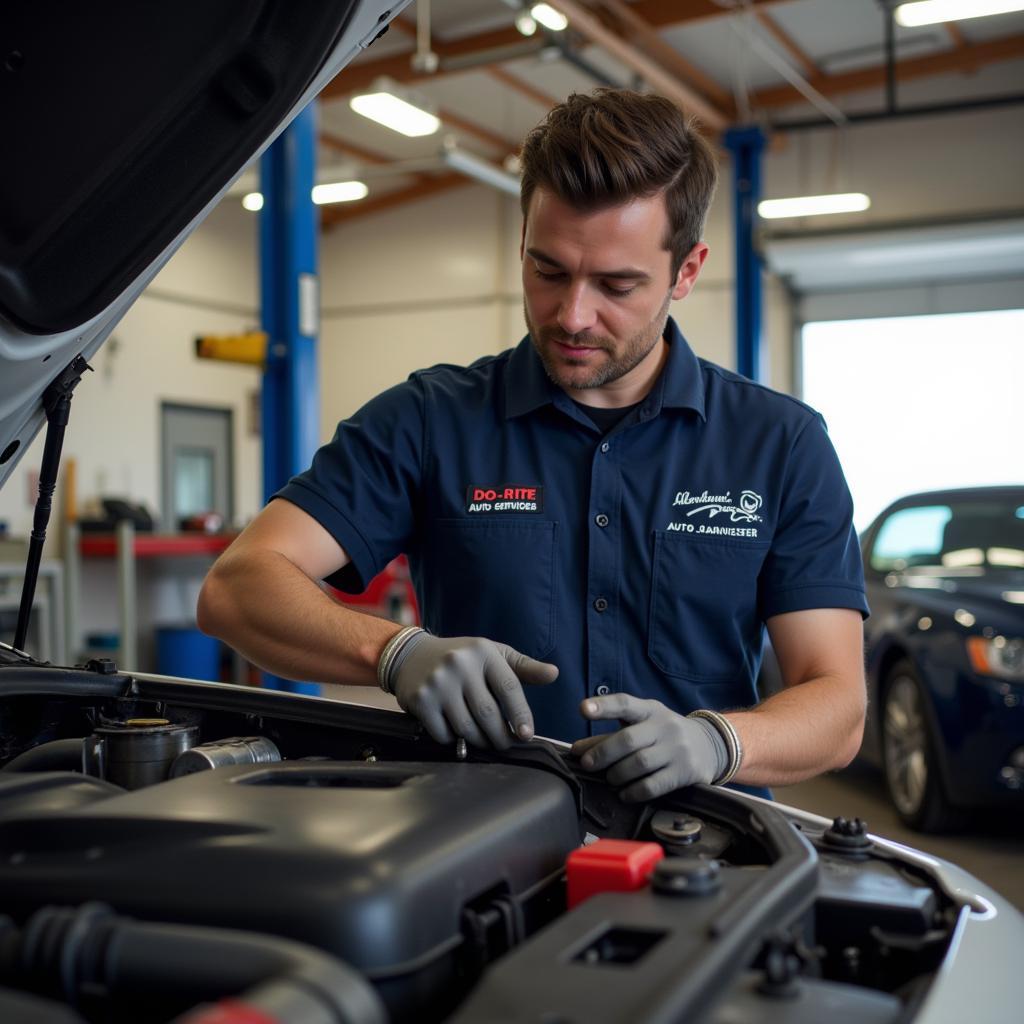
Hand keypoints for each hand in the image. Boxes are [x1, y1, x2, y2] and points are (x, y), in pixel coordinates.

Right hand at [390, 634, 558, 749]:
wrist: (411, 655)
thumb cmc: (462, 657)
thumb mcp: (494, 654)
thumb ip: (524, 667)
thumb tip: (554, 674)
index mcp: (483, 651)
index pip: (509, 688)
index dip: (521, 715)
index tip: (527, 735)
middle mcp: (459, 665)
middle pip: (488, 713)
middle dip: (501, 736)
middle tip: (505, 743)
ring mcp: (438, 683)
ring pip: (467, 727)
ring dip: (479, 740)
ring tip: (484, 740)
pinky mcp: (420, 700)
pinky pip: (444, 733)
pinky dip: (454, 739)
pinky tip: (456, 731)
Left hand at [571, 693, 727, 801]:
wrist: (710, 745)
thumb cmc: (664, 734)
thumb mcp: (644, 725)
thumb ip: (612, 734)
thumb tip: (578, 750)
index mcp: (650, 710)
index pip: (625, 703)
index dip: (603, 706)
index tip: (582, 709)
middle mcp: (665, 726)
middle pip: (628, 739)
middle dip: (602, 753)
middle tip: (587, 763)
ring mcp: (677, 749)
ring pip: (639, 764)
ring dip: (617, 775)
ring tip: (609, 779)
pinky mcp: (685, 772)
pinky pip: (653, 785)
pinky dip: (633, 791)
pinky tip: (624, 793)